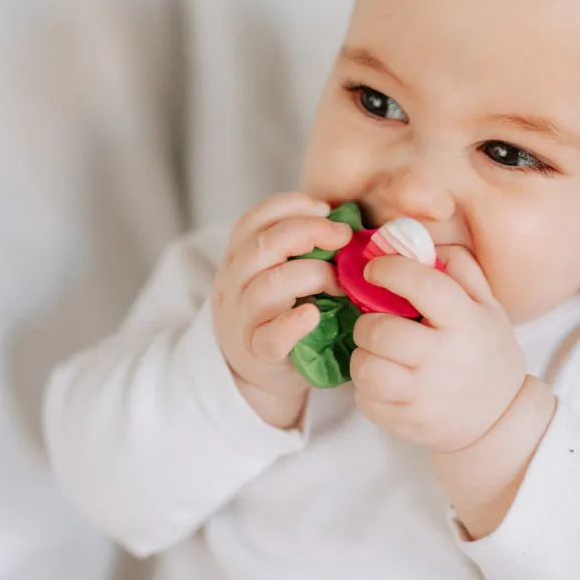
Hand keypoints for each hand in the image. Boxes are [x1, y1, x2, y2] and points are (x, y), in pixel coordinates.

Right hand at [212, 192, 351, 428]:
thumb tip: (346, 220)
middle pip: (262, 245)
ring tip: (340, 283)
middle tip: (343, 236)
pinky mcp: (258, 352)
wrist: (256, 372)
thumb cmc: (277, 313)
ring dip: (313, 275)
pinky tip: (314, 315)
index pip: (254, 219)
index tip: (326, 209)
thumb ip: (297, 248)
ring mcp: (242, 318)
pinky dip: (294, 323)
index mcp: (238, 258)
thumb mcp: (275, 273)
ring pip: (269, 285)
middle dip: (308, 231)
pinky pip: (273, 336)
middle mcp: (233, 283)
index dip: (291, 206)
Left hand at [350, 245, 527, 452]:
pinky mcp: (405, 422)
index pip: (421, 284)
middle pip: (380, 331)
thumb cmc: (486, 354)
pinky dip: (367, 387)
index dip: (390, 269)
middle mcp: (445, 359)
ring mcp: (424, 395)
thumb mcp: (488, 308)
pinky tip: (386, 380)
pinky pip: (364, 397)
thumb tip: (420, 240)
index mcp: (466, 322)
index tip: (375, 269)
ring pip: (365, 367)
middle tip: (375, 323)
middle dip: (367, 322)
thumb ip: (461, 270)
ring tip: (378, 354)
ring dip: (363, 356)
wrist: (499, 420)